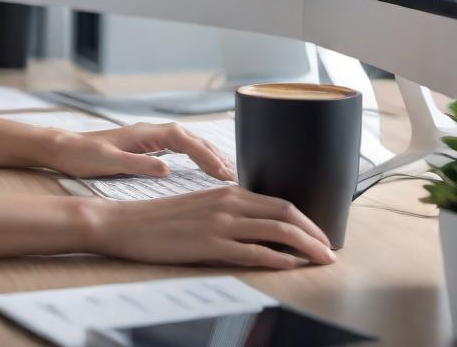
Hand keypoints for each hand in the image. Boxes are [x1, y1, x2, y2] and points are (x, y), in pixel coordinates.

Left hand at [50, 122, 236, 181]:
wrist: (64, 149)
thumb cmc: (83, 156)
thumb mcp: (108, 162)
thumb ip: (138, 164)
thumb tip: (167, 169)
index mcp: (143, 133)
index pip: (182, 139)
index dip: (203, 154)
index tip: (220, 171)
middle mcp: (148, 131)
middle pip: (189, 137)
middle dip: (212, 153)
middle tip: (234, 174)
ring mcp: (147, 137)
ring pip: (186, 141)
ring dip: (206, 153)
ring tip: (226, 171)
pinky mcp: (144, 146)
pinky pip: (178, 148)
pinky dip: (194, 155)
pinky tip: (202, 167)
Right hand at [81, 184, 336, 268]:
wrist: (126, 224)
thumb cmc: (161, 220)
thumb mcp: (199, 208)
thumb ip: (228, 212)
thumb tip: (258, 227)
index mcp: (225, 191)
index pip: (277, 201)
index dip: (305, 219)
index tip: (320, 234)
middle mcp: (227, 202)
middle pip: (284, 212)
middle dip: (313, 232)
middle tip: (330, 249)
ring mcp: (219, 223)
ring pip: (275, 230)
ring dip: (305, 245)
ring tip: (322, 259)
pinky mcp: (209, 244)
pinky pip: (253, 251)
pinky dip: (277, 258)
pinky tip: (290, 265)